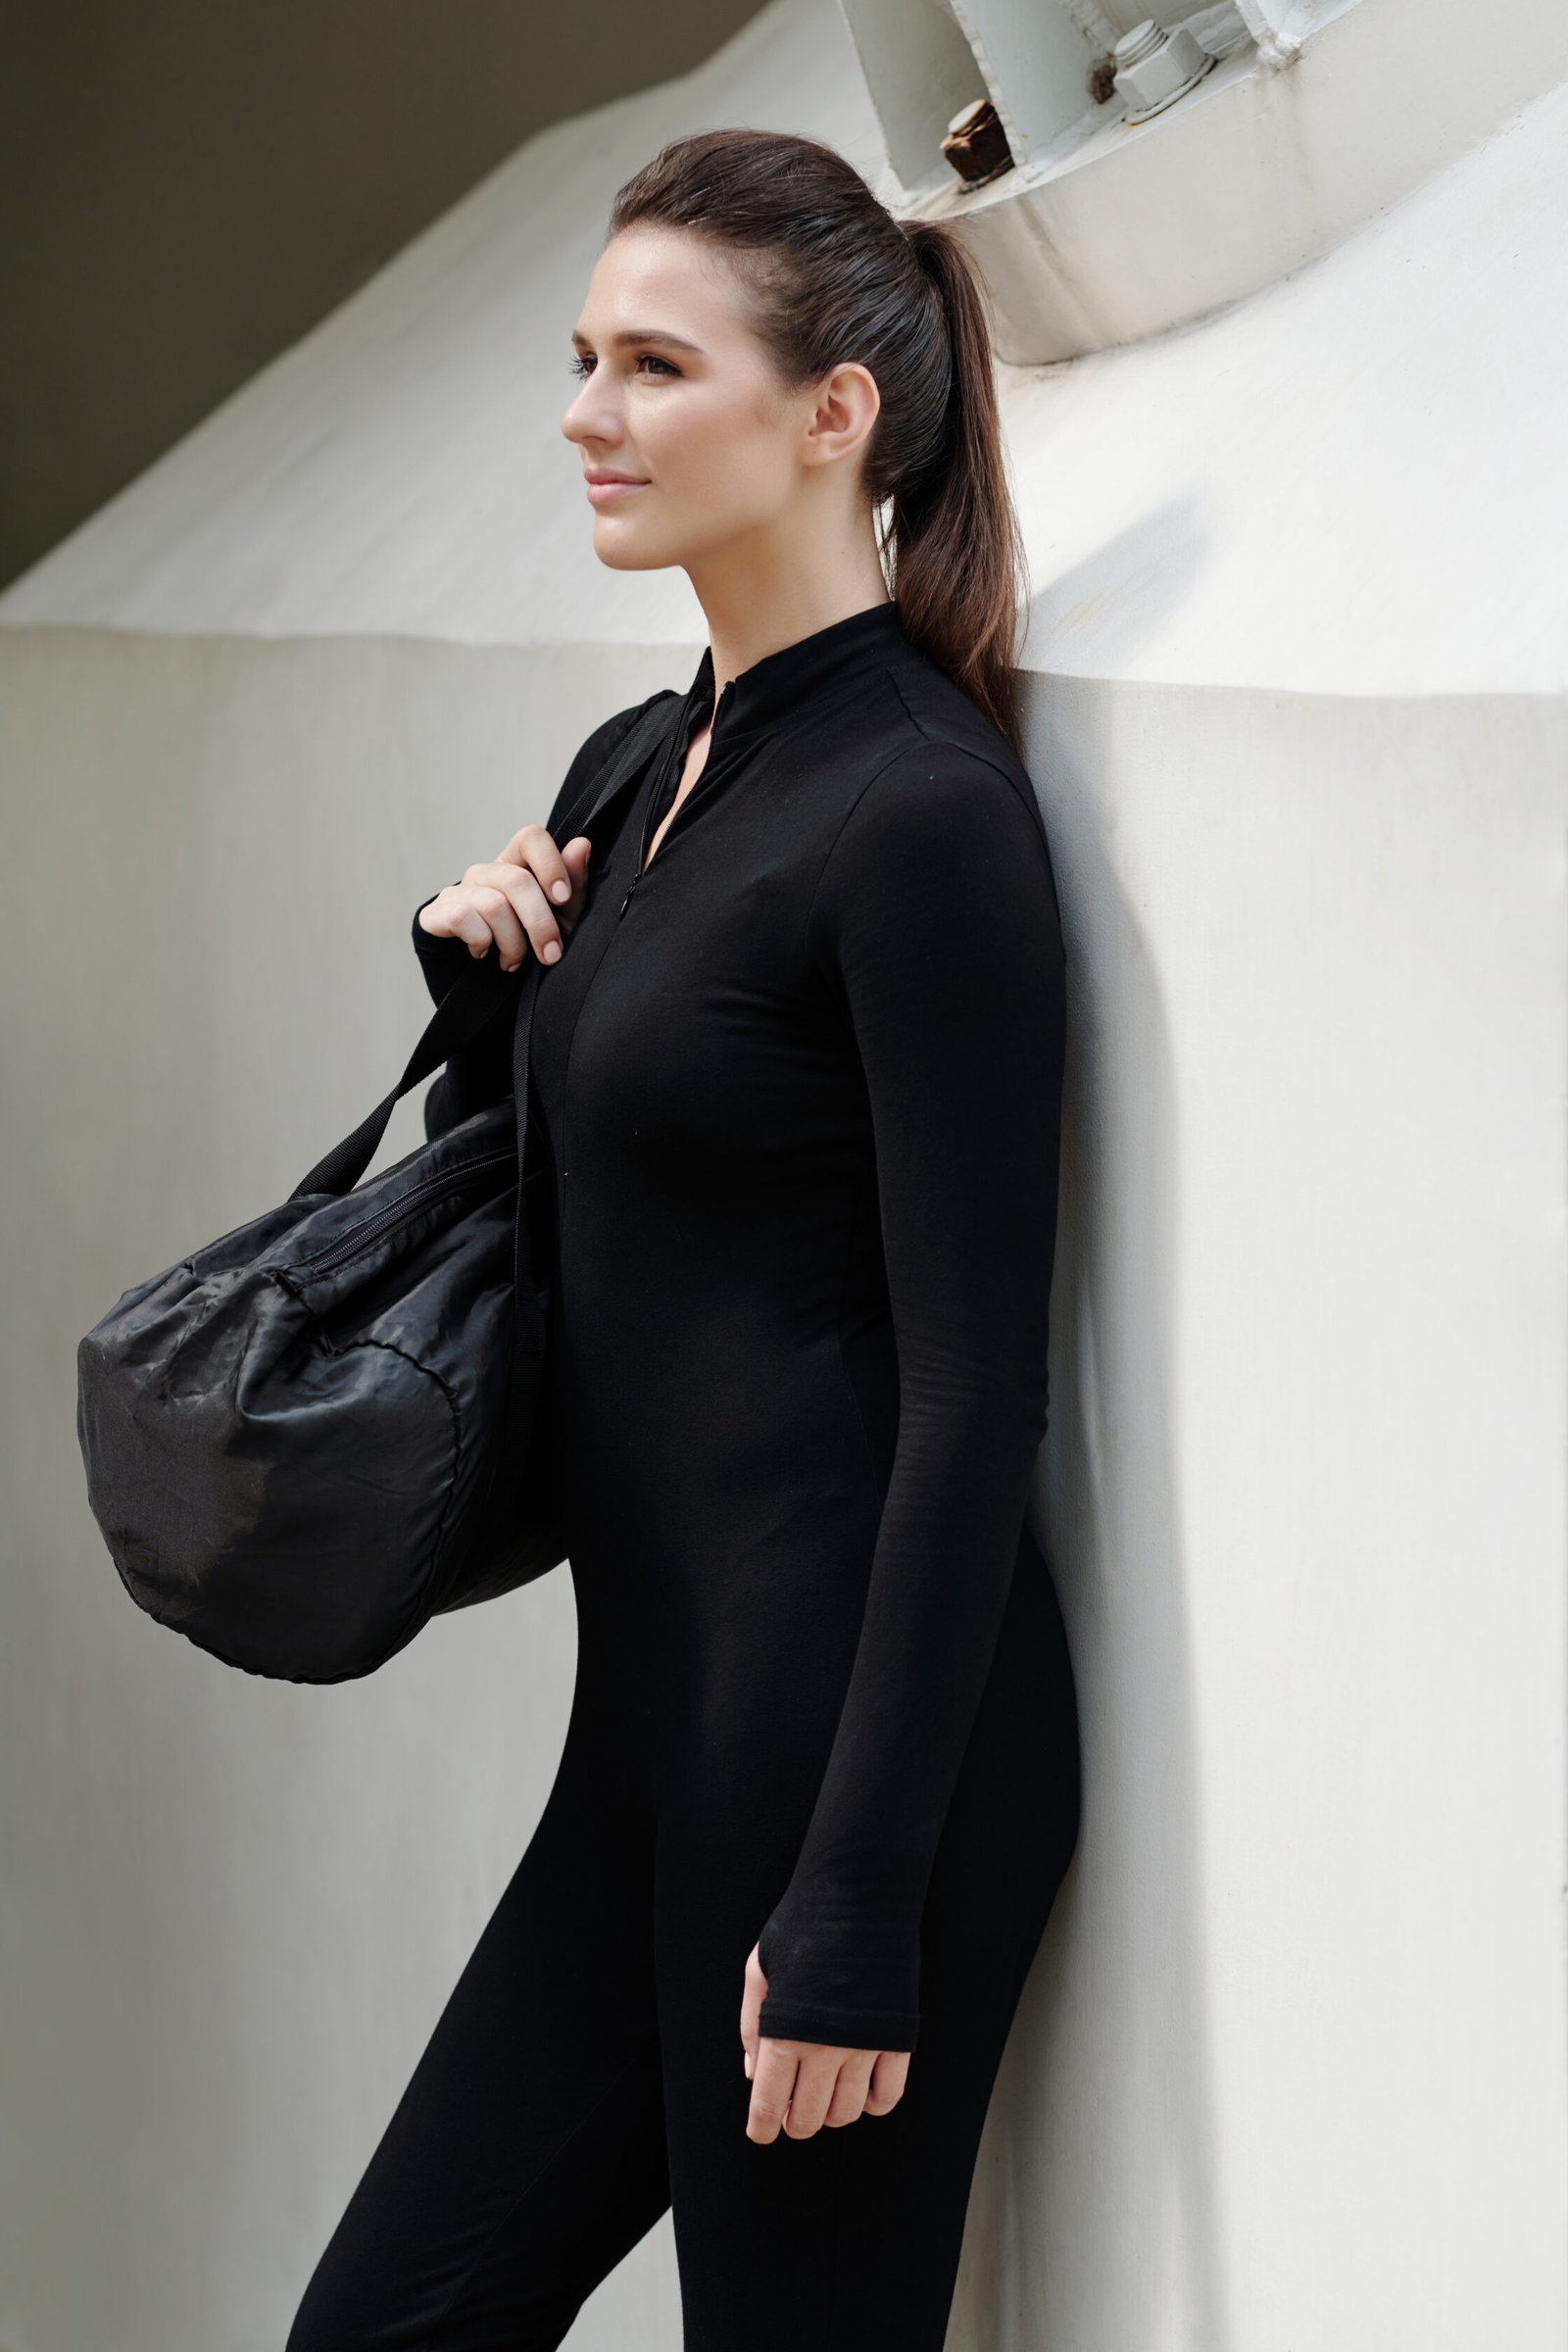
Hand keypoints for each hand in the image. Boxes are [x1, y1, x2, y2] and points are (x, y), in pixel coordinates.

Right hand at [416, 825, 593, 972]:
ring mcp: (457, 892)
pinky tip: (483, 954)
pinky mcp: (435, 915)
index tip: (563, 899)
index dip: (550, 864)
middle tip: (551, 955)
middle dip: (540, 923)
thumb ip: (572, 888)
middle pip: (517, 880)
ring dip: (512, 942)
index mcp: (516, 867)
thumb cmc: (524, 951)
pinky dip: (481, 941)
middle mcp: (485, 874)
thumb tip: (582, 845)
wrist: (483, 994)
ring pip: (494, 905)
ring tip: (514, 962)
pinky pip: (463, 918)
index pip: (530, 838)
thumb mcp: (559, 924)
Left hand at [739, 1940, 909, 2142]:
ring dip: (830, 2114)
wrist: (861, 1896)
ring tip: (823, 2094)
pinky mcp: (897, 2040)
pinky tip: (860, 2089)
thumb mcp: (759, 1968)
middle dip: (794, 2123)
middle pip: (807, 2119)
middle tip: (791, 2111)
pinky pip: (887, 2097)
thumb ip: (752, 2025)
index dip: (762, 2128)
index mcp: (784, 2032)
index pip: (768, 2105)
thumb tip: (753, 2074)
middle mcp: (824, 2048)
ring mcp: (864, 2047)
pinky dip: (872, 2104)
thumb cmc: (803, 1927)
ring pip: (846, 2113)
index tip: (762, 2133)